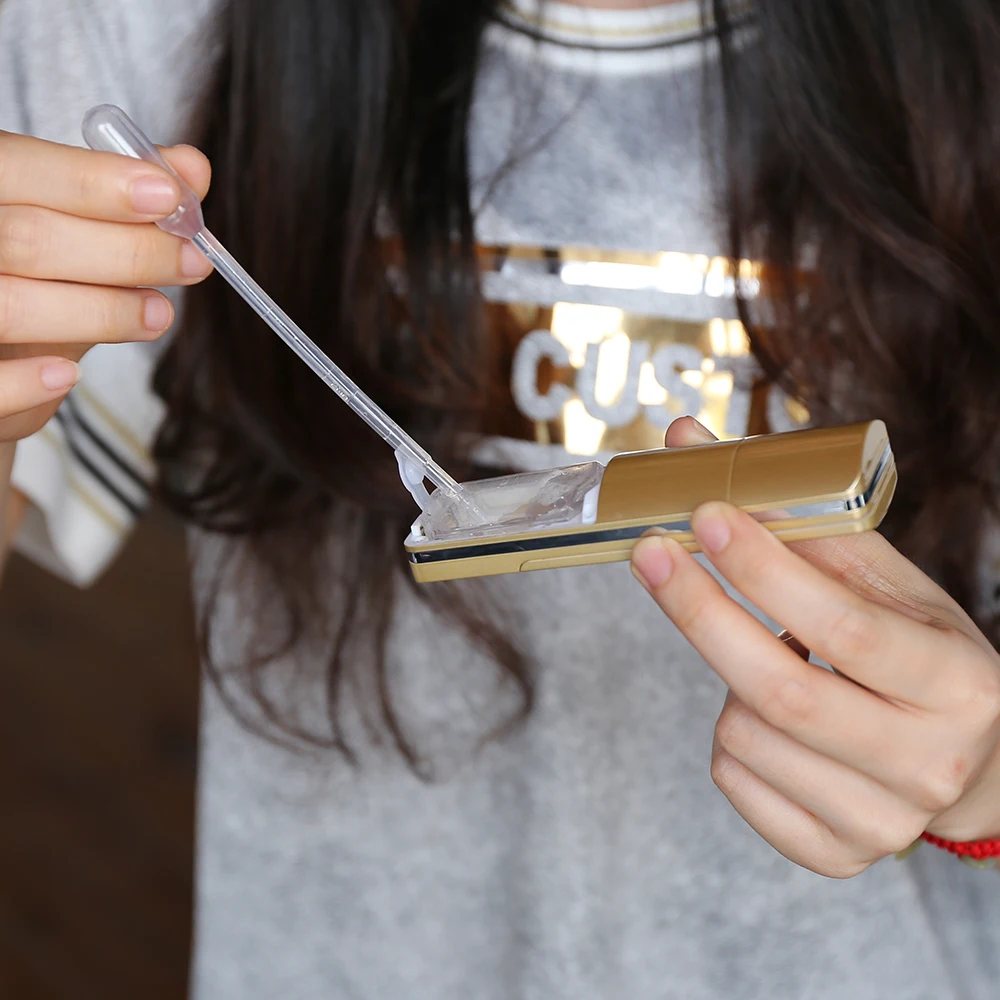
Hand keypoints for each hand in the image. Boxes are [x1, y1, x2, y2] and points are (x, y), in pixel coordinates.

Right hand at [0, 130, 212, 442]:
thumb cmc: (20, 287)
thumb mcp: (61, 236)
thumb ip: (119, 202)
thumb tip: (192, 168)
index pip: (17, 166)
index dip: (94, 182)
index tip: (170, 196)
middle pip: (28, 239)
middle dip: (126, 252)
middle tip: (192, 262)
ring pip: (14, 305)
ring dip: (101, 313)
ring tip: (158, 314)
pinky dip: (30, 381)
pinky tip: (70, 375)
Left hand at [632, 417, 999, 877]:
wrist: (971, 760)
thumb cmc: (917, 655)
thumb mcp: (889, 586)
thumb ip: (798, 522)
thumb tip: (693, 447)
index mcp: (958, 683)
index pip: (843, 624)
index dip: (763, 568)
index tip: (703, 515)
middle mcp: (928, 762)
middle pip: (779, 688)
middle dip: (700, 611)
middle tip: (651, 554)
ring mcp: (881, 821)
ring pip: (743, 735)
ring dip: (725, 679)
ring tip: (765, 658)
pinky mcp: (835, 853)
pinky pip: (734, 781)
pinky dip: (728, 735)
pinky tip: (766, 716)